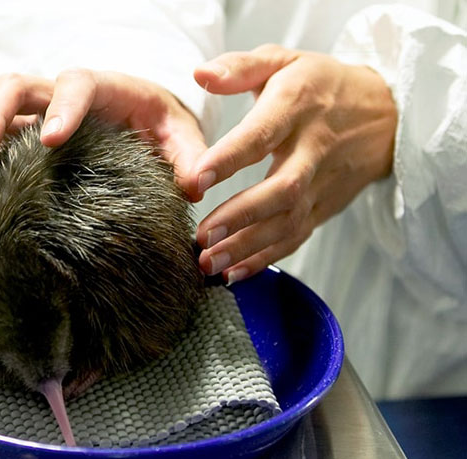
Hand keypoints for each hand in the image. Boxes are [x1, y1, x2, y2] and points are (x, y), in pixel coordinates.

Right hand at [0, 69, 209, 199]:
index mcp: (99, 87)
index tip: (51, 139)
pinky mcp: (14, 137)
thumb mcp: (179, 135)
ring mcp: (30, 114)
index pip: (75, 85)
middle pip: (13, 89)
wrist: (136, 118)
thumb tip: (196, 186)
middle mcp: (56, 95)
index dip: (62, 107)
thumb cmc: (158, 123)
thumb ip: (188, 156)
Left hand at [192, 44, 396, 283]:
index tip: (196, 179)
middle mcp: (313, 148)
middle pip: (282, 189)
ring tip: (209, 263)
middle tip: (203, 237)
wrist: (386, 114)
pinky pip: (297, 237)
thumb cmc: (320, 85)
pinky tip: (235, 273)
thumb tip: (199, 73)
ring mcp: (322, 183)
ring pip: (289, 221)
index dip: (230, 158)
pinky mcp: (325, 207)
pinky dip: (266, 259)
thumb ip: (240, 66)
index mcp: (297, 106)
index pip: (262, 134)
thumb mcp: (283, 61)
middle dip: (241, 216)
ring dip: (249, 247)